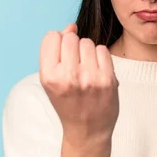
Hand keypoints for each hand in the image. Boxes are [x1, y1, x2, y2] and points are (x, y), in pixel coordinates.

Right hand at [39, 22, 119, 146]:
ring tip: (86, 70)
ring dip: (87, 51)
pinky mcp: (107, 79)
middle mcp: (68, 76)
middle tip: (74, 65)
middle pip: (70, 37)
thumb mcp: (52, 79)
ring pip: (87, 42)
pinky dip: (100, 57)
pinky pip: (103, 50)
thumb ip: (56, 51)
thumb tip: (71, 26)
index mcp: (49, 76)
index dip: (57, 43)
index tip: (60, 56)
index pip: (51, 37)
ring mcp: (89, 77)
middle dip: (72, 46)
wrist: (87, 130)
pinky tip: (97, 72)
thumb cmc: (68, 102)